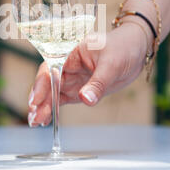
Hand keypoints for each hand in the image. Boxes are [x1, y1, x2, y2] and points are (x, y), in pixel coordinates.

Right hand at [27, 22, 149, 126]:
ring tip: (36, 122)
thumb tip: (86, 99)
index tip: (36, 100)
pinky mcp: (79, 88)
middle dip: (40, 100)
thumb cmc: (122, 47)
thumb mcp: (112, 64)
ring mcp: (72, 77)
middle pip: (48, 83)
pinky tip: (46, 119)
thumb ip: (98, 83)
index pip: (51, 68)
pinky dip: (55, 109)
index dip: (42, 84)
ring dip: (44, 107)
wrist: (136, 49)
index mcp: (71, 52)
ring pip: (53, 93)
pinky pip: (63, 99)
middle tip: (34, 117)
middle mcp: (67, 65)